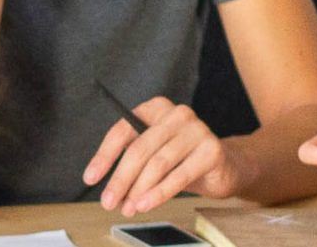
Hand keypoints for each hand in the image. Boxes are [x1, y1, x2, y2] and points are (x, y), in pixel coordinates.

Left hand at [82, 96, 237, 215]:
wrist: (226, 166)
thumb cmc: (183, 160)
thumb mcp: (154, 155)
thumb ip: (133, 165)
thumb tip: (110, 190)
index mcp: (156, 108)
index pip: (122, 130)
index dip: (104, 156)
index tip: (90, 178)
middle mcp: (176, 114)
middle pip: (139, 149)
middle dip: (120, 179)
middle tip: (109, 201)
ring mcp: (196, 129)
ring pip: (158, 163)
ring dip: (139, 190)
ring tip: (129, 208)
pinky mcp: (211, 150)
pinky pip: (179, 175)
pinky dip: (159, 193)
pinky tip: (147, 204)